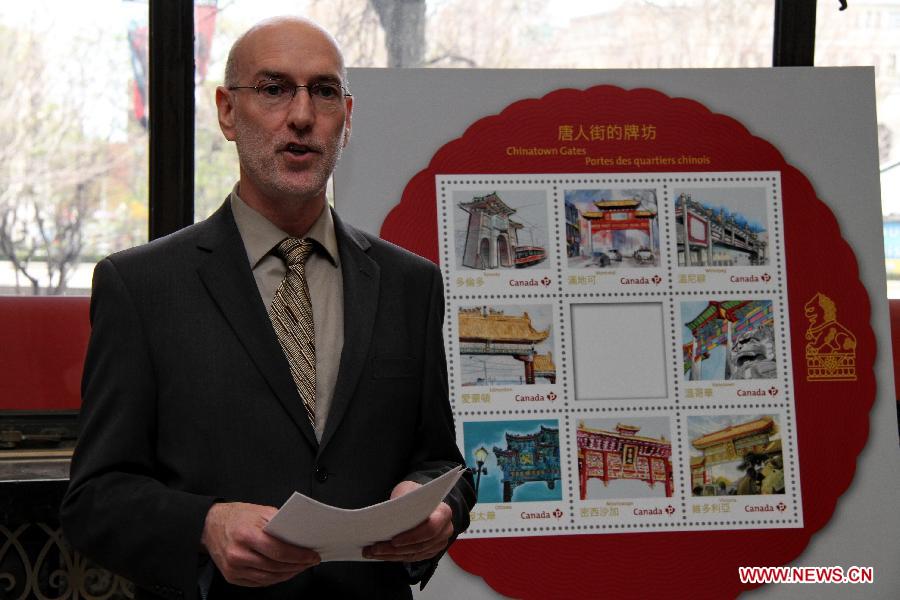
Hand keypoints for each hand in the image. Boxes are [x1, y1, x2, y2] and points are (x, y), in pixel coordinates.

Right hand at [201, 502, 319, 586]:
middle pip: (276, 566)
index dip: (299, 555)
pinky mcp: (232, 577)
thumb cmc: (236, 517)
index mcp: (246, 534)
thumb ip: (279, 522)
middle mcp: (238, 554)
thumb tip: (301, 534)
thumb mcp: (259, 511)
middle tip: (310, 561)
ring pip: (269, 577)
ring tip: (301, 566)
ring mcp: (234, 568)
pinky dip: (275, 578)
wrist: (209, 526)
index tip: (312, 555)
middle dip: (298, 565)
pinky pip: (259, 582)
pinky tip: (285, 571)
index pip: (279, 550)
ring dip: (289, 573)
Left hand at [362, 481, 453, 561]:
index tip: (394, 540)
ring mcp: (437, 544)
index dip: (412, 537)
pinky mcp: (429, 551)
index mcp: (443, 512)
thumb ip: (401, 498)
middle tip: (375, 548)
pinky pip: (411, 558)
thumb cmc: (416, 493)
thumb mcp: (408, 488)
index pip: (431, 528)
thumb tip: (387, 513)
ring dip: (391, 555)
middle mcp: (444, 531)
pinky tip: (380, 554)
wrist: (422, 500)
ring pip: (413, 554)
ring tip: (372, 552)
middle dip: (395, 549)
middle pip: (419, 546)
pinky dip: (394, 557)